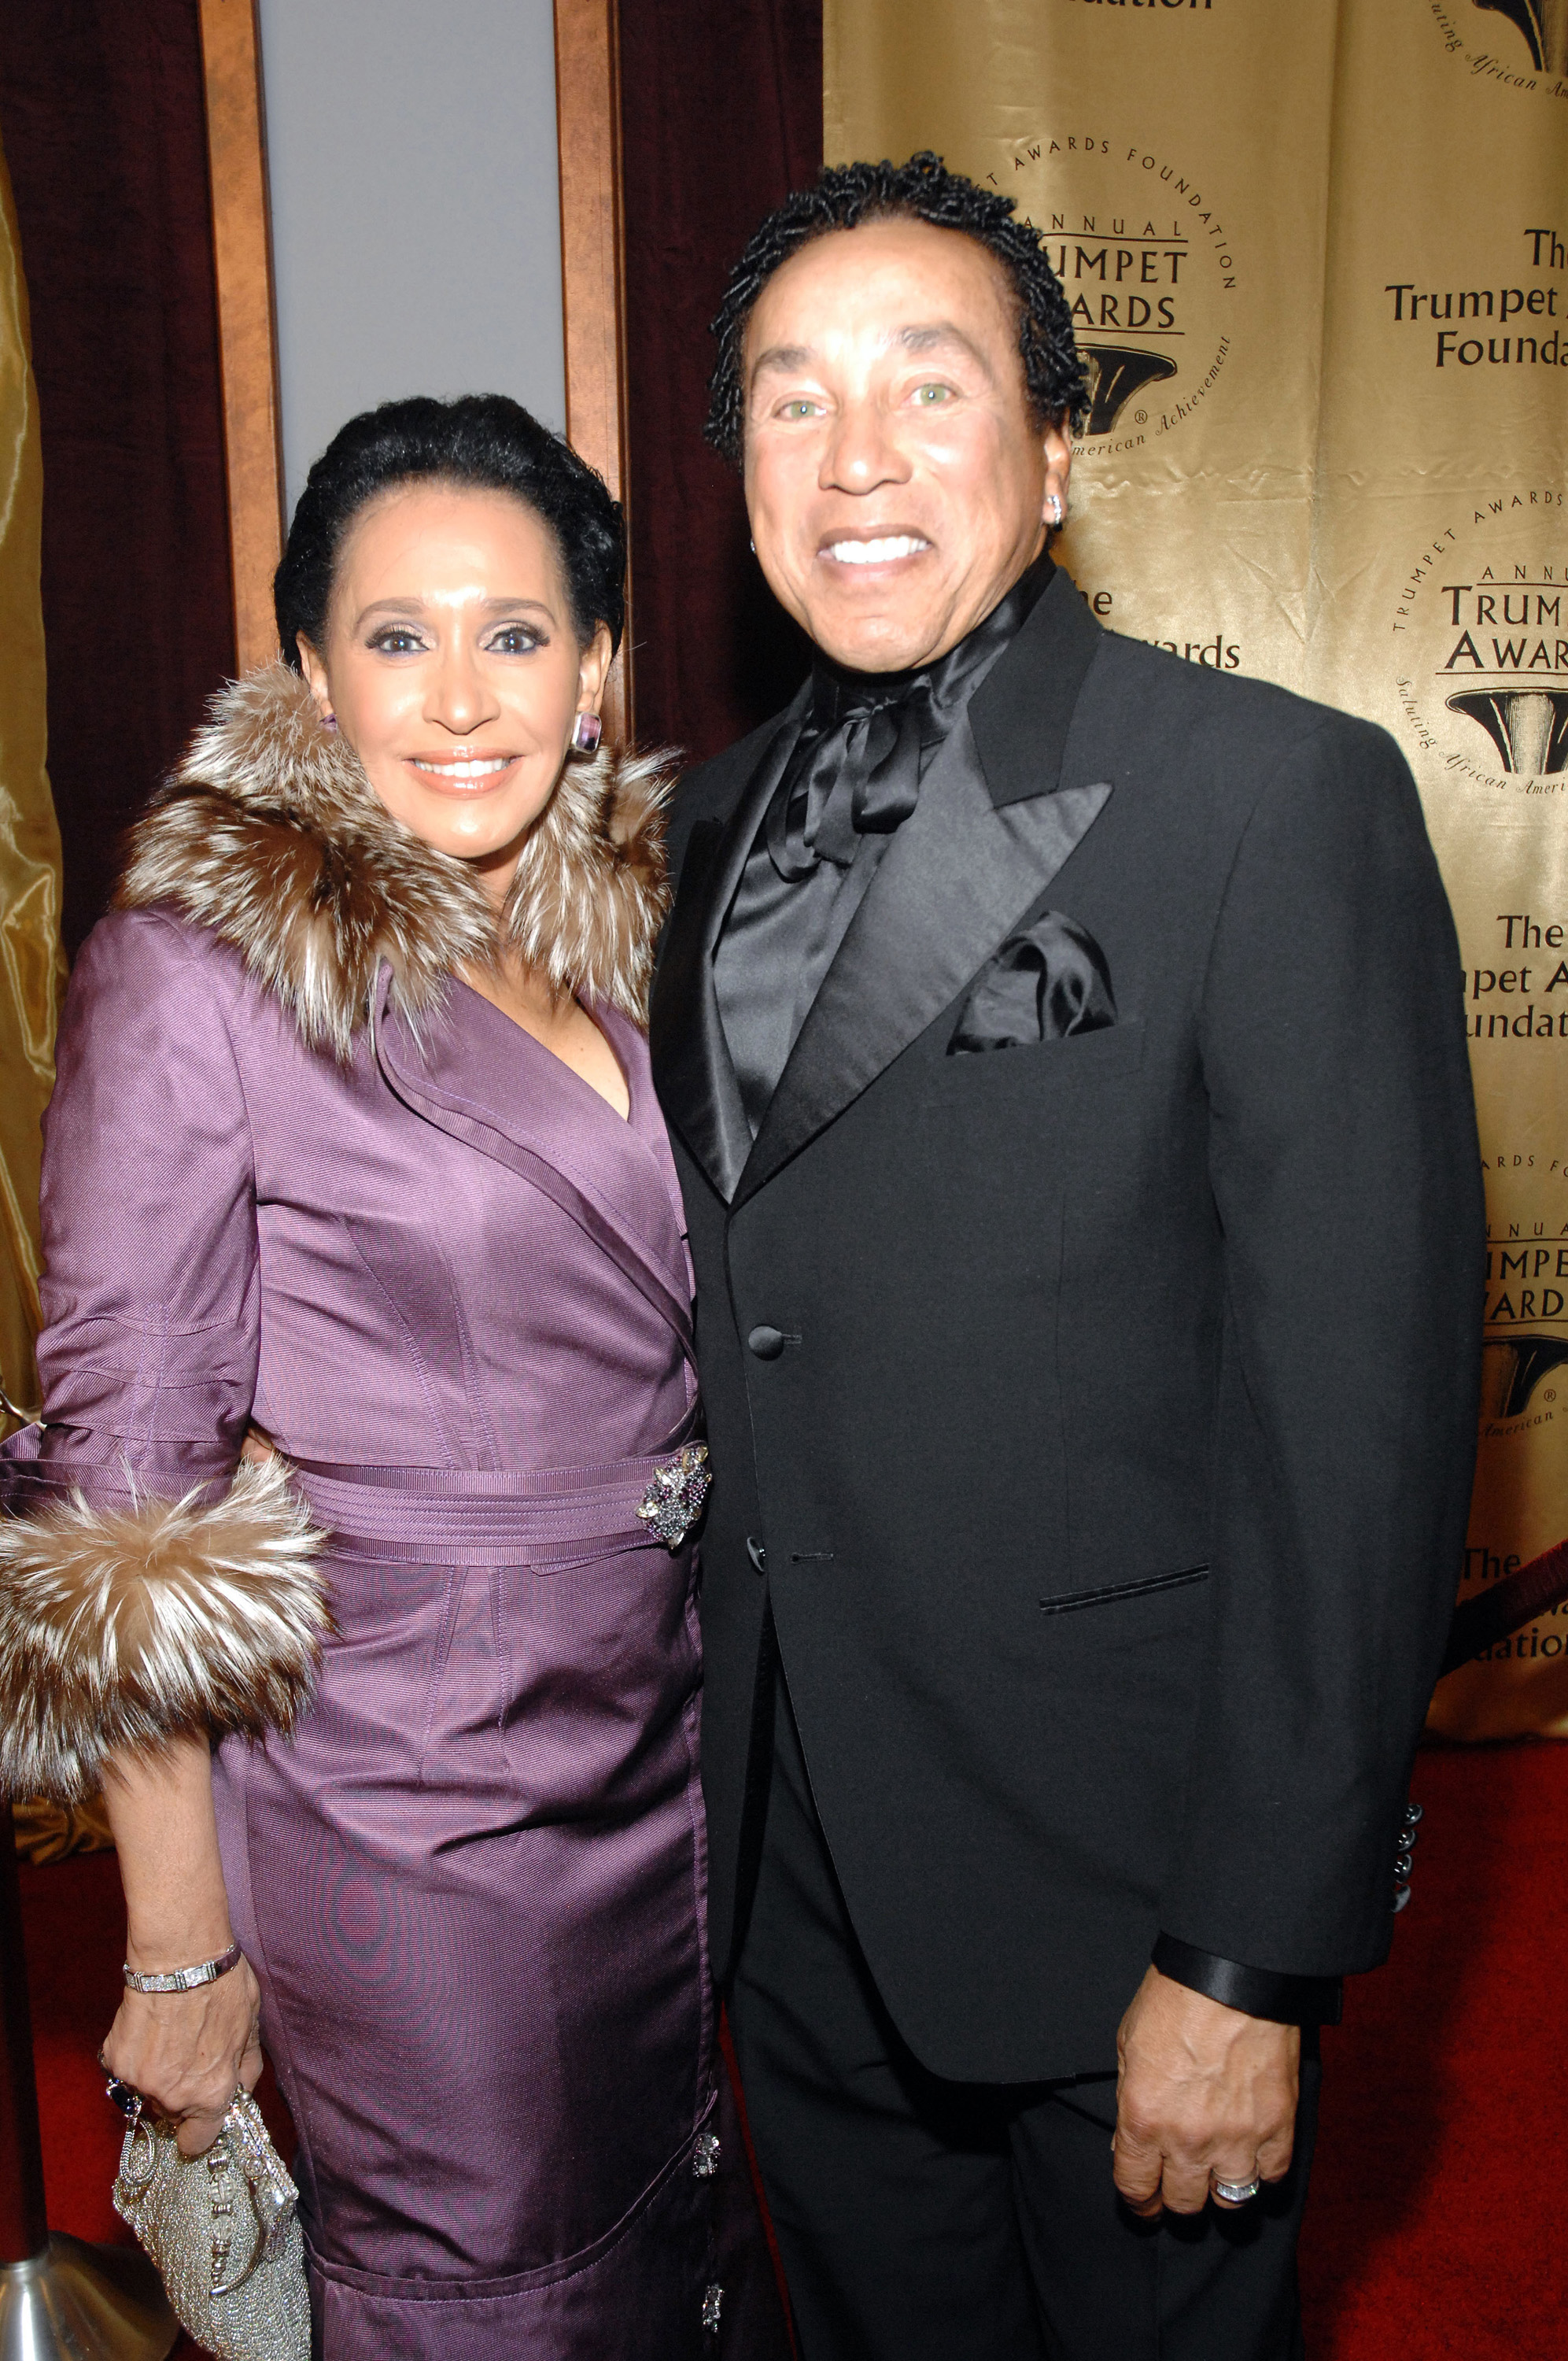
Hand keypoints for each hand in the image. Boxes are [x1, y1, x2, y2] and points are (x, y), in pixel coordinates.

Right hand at [102, 1955, 262, 2156]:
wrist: (180, 1957)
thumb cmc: (222, 1986)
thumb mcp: (252, 2026)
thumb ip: (247, 2067)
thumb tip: (243, 2089)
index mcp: (211, 2094)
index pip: (197, 2141)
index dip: (199, 2129)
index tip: (199, 2116)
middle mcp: (174, 2097)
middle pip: (172, 2115)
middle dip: (180, 2097)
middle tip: (188, 2060)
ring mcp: (140, 2081)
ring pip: (147, 2094)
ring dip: (156, 2078)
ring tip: (169, 2040)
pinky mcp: (116, 2061)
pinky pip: (125, 2072)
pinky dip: (135, 2058)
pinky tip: (149, 2031)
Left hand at [1112, 1964, 1298, 2217]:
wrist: (1232, 1974)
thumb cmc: (1175, 1999)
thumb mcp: (1128, 2046)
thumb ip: (1130, 2101)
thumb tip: (1131, 2141)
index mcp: (1144, 2119)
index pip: (1135, 2188)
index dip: (1138, 2202)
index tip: (1144, 2203)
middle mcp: (1188, 2140)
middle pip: (1183, 2203)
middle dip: (1177, 2198)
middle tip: (1180, 2186)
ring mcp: (1237, 2138)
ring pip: (1231, 2200)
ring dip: (1221, 2190)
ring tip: (1219, 2174)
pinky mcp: (1278, 2128)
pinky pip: (1272, 2175)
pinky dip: (1263, 2171)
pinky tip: (1254, 2156)